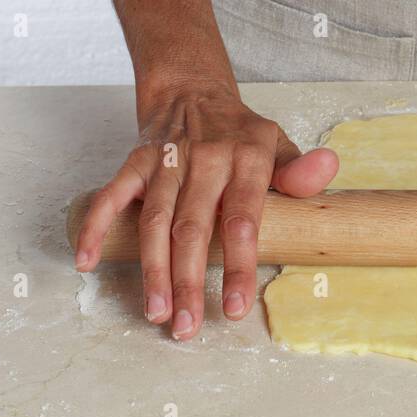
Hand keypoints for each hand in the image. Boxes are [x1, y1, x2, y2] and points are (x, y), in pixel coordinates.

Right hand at [73, 82, 337, 339]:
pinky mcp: (137, 161)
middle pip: (194, 228)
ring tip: (157, 312)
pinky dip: (98, 225)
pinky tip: (88, 260)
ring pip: (156, 221)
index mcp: (247, 157)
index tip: (238, 307)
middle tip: (188, 327)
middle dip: (189, 281)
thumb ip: (299, 169)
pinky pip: (114, 195)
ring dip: (152, 269)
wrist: (193, 89)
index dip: (241, 264)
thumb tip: (329, 167)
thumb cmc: (240, 132)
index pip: (243, 217)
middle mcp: (206, 158)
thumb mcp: (277, 144)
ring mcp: (168, 160)